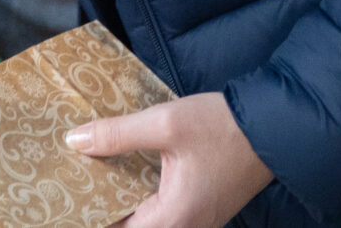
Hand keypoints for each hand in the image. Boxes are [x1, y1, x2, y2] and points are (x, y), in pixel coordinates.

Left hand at [68, 93, 274, 227]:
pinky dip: (140, 197)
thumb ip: (118, 134)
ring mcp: (196, 222)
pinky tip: (124, 172)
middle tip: (74, 182)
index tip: (66, 199)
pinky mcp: (202, 210)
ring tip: (92, 174)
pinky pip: (162, 213)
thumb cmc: (223, 127)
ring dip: (121, 203)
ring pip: (146, 221)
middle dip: (102, 208)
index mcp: (173, 218)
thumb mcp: (166, 124)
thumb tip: (75, 141)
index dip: (89, 217)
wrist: (274, 127)